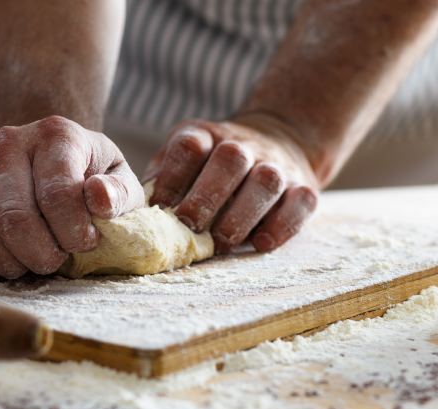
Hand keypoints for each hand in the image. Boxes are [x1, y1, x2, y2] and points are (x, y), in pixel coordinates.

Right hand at [0, 116, 143, 278]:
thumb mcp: (120, 180)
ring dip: (10, 264)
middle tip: (58, 258)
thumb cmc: (90, 176)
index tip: (86, 242)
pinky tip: (0, 264)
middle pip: (14, 220)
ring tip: (33, 260)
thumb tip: (99, 198)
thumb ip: (119, 193)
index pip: (57, 196)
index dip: (75, 233)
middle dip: (43, 256)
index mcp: (55, 134)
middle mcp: (6, 143)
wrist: (51, 158)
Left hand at [144, 116, 318, 253]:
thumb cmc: (213, 163)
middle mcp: (244, 146)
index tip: (159, 206)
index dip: (172, 176)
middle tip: (189, 226)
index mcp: (207, 136)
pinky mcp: (303, 186)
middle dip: (207, 196)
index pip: (189, 147)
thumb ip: (162, 178)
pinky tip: (261, 243)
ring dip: (242, 215)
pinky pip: (301, 204)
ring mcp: (276, 165)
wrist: (280, 138)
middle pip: (230, 160)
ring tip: (221, 243)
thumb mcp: (184, 157)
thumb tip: (133, 210)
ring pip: (266, 182)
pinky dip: (283, 226)